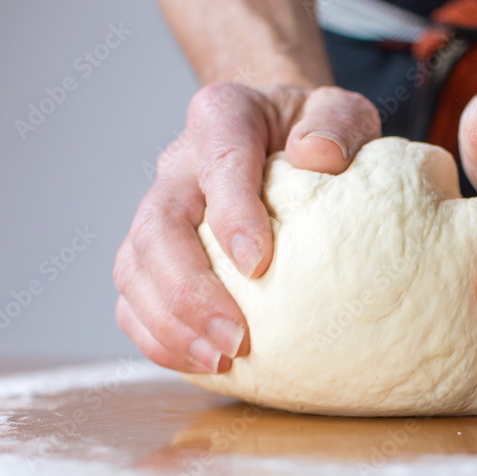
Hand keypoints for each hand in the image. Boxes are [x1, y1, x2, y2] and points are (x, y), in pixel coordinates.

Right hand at [114, 83, 380, 372]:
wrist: (280, 130)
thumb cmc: (317, 129)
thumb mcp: (342, 110)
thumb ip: (337, 123)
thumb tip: (319, 155)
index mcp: (224, 117)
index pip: (219, 161)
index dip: (231, 213)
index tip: (259, 265)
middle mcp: (179, 163)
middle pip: (158, 225)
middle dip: (189, 289)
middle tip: (237, 339)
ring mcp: (159, 208)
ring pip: (134, 266)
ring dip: (169, 323)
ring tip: (219, 362)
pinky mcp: (153, 252)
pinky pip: (134, 297)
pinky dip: (157, 336)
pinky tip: (201, 365)